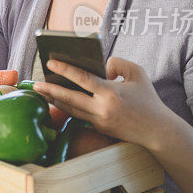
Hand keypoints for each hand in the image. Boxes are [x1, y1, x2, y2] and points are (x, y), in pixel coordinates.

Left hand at [31, 56, 174, 148]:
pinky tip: (57, 100)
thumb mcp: (138, 74)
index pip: (83, 79)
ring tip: (41, 90)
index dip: (65, 69)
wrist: (157, 131)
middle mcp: (102, 109)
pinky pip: (79, 116)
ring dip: (54, 100)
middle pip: (70, 98)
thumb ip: (119, 63)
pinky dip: (67, 107)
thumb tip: (102, 66)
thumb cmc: (148, 100)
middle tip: (35, 83)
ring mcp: (99, 121)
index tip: (50, 62)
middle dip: (50, 89)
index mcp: (111, 93)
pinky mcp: (99, 128)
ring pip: (70, 109)